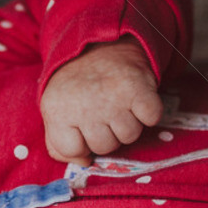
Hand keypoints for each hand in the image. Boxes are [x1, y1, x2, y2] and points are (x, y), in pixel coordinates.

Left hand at [41, 38, 162, 164]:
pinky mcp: (139, 88)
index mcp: (57, 111)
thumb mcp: (55, 113)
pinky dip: (149, 112)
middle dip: (106, 135)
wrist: (100, 46)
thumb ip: (59, 145)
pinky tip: (136, 100)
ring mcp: (112, 97)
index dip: (81, 144)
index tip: (82, 127)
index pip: (72, 151)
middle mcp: (84, 104)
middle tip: (102, 112)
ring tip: (118, 104)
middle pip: (105, 146)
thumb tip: (83, 162)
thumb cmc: (77, 89)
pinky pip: (152, 119)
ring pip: (130, 136)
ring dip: (128, 124)